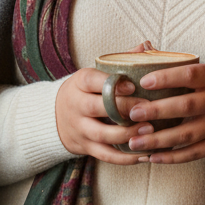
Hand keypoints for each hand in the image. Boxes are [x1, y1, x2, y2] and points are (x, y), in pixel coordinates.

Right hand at [54, 41, 155, 164]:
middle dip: (124, 109)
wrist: (55, 117)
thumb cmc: (86, 91)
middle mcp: (77, 105)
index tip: (133, 85)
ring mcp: (80, 128)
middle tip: (149, 108)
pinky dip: (125, 158)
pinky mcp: (85, 147)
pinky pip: (105, 155)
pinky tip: (144, 155)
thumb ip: (120, 61)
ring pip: (102, 134)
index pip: (92, 80)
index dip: (112, 83)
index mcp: (80, 83)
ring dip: (127, 134)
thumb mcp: (95, 74)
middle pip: (98, 108)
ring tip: (149, 131)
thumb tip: (146, 46)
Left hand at [126, 63, 204, 163]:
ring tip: (135, 142)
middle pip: (186, 107)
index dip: (167, 78)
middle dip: (157, 111)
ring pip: (187, 134)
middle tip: (133, 113)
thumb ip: (185, 70)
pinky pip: (194, 152)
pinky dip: (173, 157)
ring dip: (158, 140)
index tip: (144, 81)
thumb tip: (145, 53)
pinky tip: (153, 157)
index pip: (191, 75)